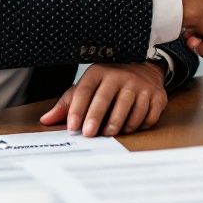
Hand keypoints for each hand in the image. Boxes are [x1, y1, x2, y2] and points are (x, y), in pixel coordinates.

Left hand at [39, 62, 167, 136]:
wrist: (144, 68)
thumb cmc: (110, 82)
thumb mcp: (88, 86)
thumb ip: (68, 103)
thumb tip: (45, 120)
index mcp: (100, 72)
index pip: (85, 90)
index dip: (77, 109)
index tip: (72, 127)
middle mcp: (121, 76)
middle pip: (106, 98)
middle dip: (96, 117)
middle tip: (89, 134)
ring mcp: (140, 85)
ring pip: (128, 107)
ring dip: (118, 124)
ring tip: (109, 133)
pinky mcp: (156, 96)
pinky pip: (148, 115)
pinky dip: (139, 124)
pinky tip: (130, 127)